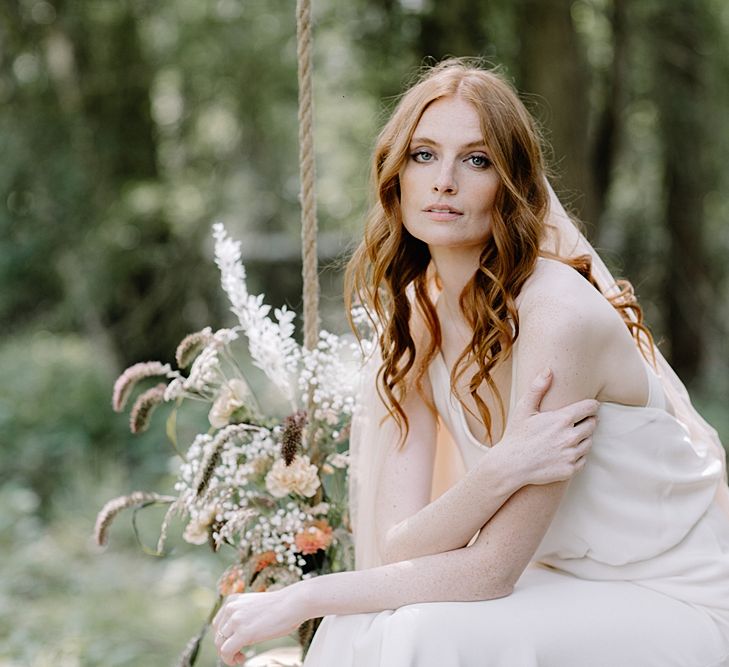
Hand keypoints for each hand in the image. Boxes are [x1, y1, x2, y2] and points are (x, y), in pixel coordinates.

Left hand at [212, 588, 303, 665]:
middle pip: (218, 634)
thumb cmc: (280, 606)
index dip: (225, 636)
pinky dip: (230, 659)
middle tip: (239, 653)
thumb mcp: (254, 605)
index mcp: (233, 600)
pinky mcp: (242, 633)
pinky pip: (226, 651)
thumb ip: (243, 613)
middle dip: (226, 646)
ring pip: (220, 644)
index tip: (235, 643)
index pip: (218, 623)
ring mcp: (235, 620)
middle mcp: (231, 608)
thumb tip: (238, 631)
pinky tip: (241, 658)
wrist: (293, 603)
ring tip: (240, 656)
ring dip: (228, 654)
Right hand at [495, 368, 598, 485]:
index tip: (589, 406)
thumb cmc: (516, 435)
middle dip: (588, 421)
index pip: (590, 408)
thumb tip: (549, 370)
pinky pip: (583, 459)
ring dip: (583, 438)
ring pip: (589, 442)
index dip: (591, 405)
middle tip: (577, 421)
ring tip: (569, 436)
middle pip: (593, 425)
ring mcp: (571, 454)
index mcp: (562, 419)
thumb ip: (537, 388)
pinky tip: (565, 451)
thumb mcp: (523, 409)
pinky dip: (578, 455)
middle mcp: (571, 437)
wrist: (511, 466)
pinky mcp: (570, 469)